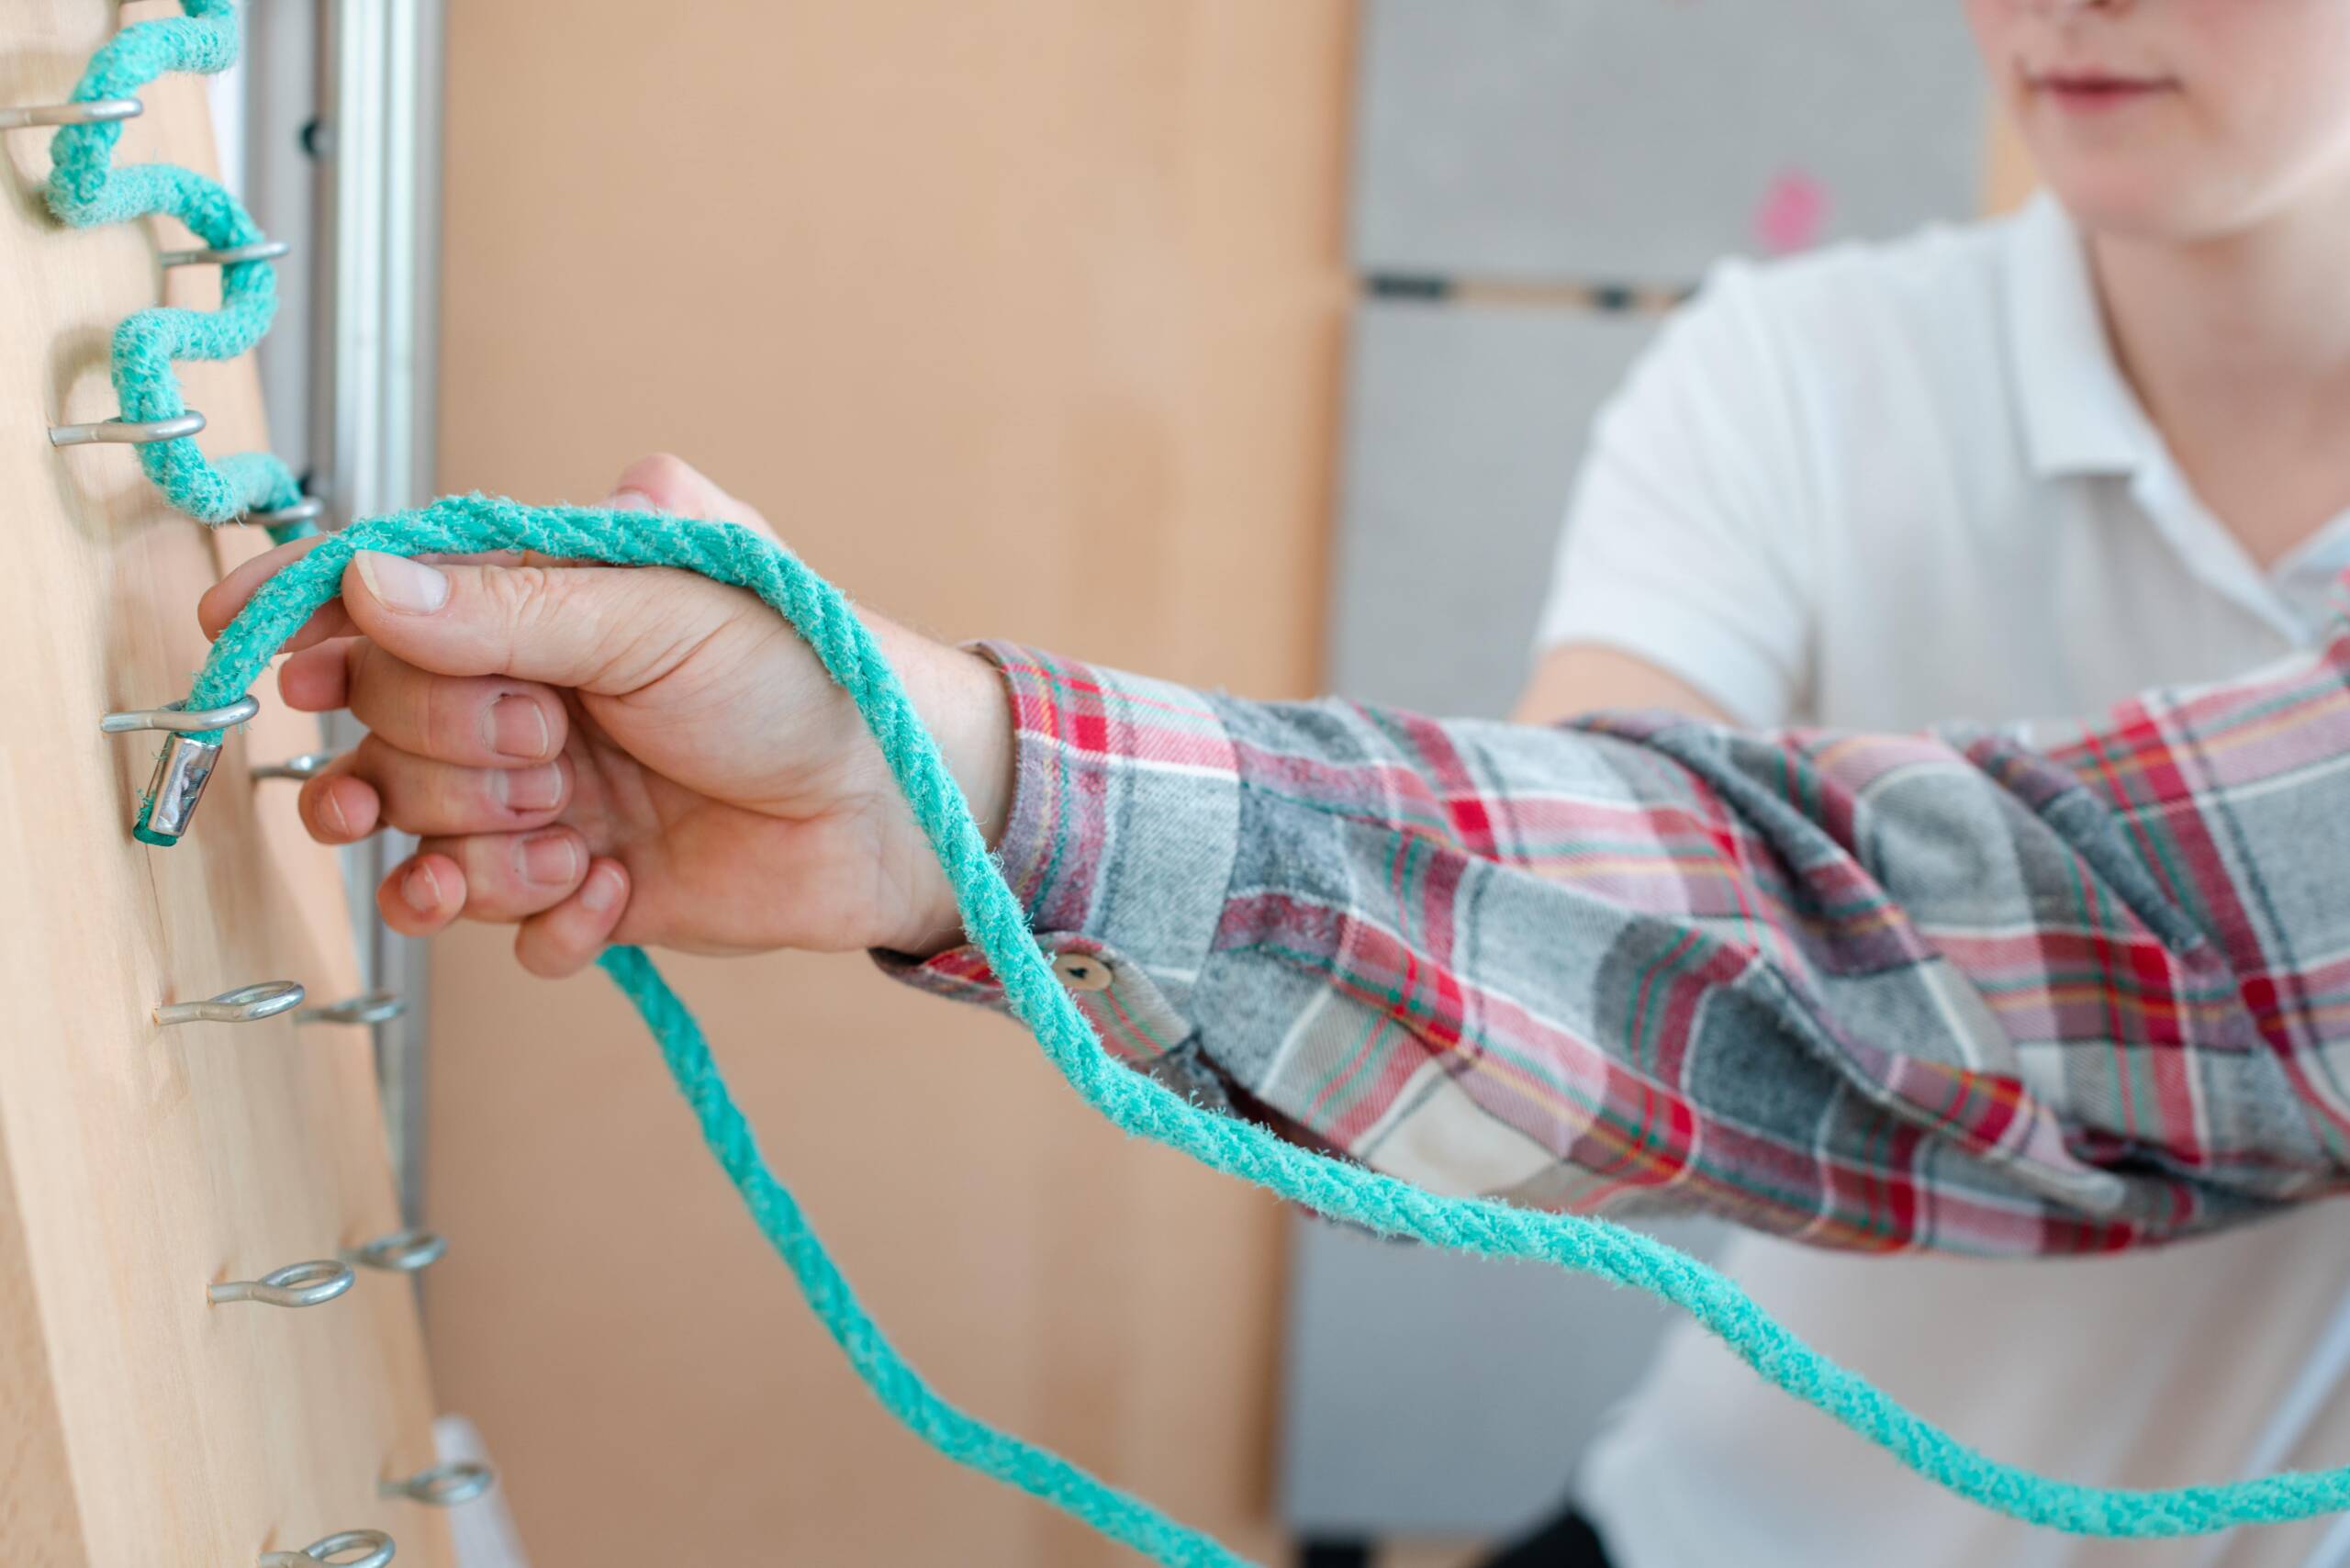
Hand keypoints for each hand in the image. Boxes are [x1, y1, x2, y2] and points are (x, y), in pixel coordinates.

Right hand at [198, 455, 1013, 974]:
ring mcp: (552, 795)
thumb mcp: (662, 610)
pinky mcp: (585, 888)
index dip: (310, 624)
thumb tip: (364, 585)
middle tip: (549, 749)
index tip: (249, 646)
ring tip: (574, 839)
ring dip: (483, 850)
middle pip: (384, 733)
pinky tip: (612, 896)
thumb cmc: (810, 676)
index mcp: (542, 603)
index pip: (384, 604)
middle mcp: (530, 695)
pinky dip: (543, 922)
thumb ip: (509, 607)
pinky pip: (496, 927)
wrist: (904, 809)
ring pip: (421, 838)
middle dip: (449, 756)